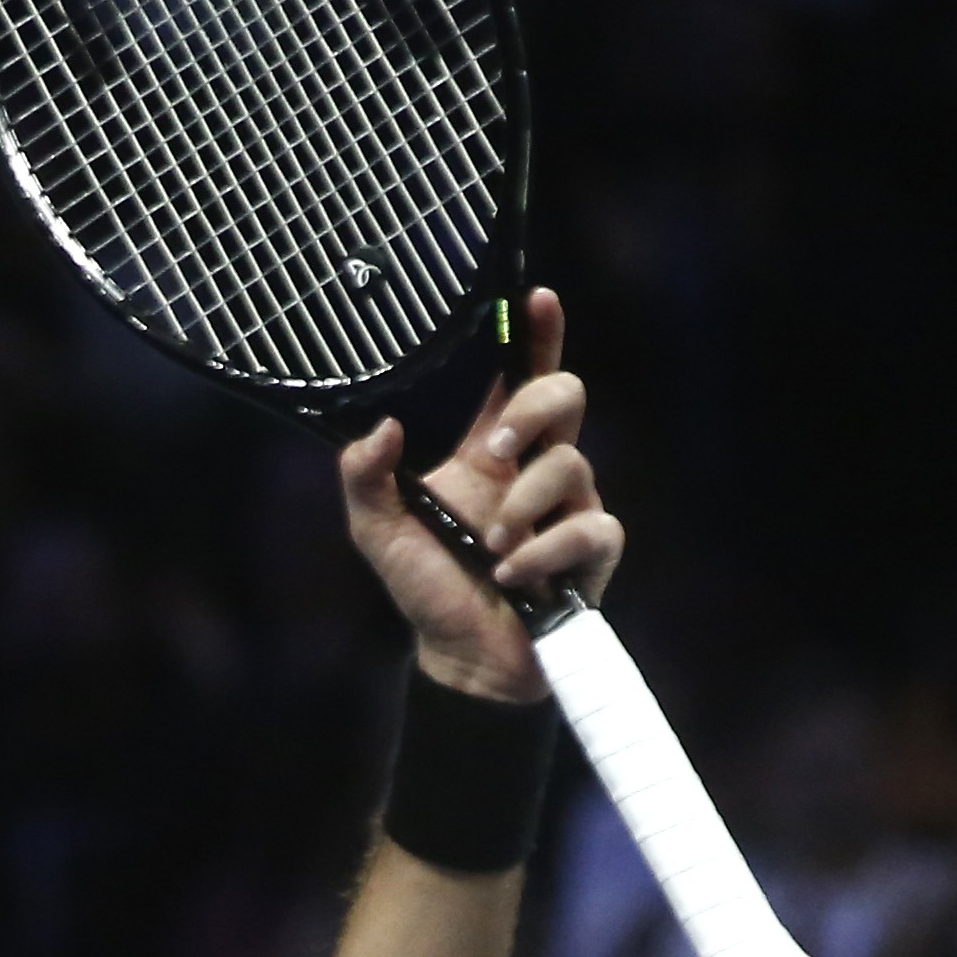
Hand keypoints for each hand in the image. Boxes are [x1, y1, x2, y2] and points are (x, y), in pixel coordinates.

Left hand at [334, 289, 620, 704]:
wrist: (462, 659)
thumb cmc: (427, 587)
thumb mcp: (378, 531)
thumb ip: (364, 478)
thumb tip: (380, 428)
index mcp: (487, 450)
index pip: (520, 378)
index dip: (536, 335)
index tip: (537, 297)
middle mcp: (533, 468)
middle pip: (563, 397)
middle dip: (532, 410)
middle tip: (493, 450)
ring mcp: (568, 506)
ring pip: (570, 465)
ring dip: (523, 505)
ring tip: (491, 546)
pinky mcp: (592, 551)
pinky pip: (589, 528)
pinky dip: (544, 552)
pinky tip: (513, 573)